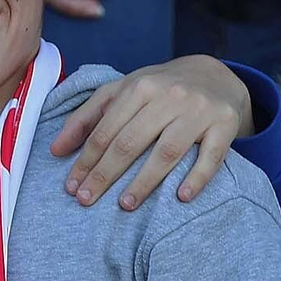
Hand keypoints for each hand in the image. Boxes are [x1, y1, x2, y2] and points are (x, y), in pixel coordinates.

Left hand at [50, 55, 251, 208]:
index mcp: (140, 87)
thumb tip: (55, 150)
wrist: (215, 75)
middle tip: (87, 201)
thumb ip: (87, 117)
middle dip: (105, 174)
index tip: (72, 187)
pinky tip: (181, 197)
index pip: (106, 131)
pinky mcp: (225, 124)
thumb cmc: (159, 90)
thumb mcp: (122, 91)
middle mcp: (169, 96)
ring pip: (167, 151)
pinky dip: (198, 177)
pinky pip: (211, 155)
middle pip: (131, 142)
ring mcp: (199, 110)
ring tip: (125, 206)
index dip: (86, 161)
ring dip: (145, 181)